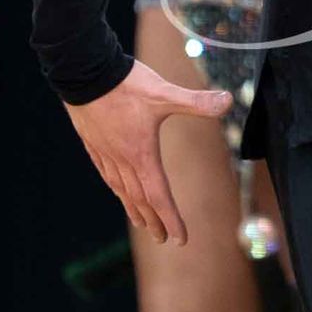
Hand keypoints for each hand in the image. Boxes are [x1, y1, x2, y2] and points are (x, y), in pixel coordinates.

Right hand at [64, 61, 230, 245]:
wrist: (83, 72)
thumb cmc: (125, 84)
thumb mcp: (165, 92)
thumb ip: (196, 101)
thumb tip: (228, 100)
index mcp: (141, 154)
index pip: (159, 195)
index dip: (171, 218)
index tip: (180, 239)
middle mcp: (122, 160)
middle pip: (140, 199)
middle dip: (154, 221)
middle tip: (163, 239)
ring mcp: (105, 153)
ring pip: (121, 189)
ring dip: (133, 209)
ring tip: (141, 223)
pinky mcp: (93, 143)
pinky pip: (105, 173)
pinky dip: (115, 187)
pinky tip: (117, 189)